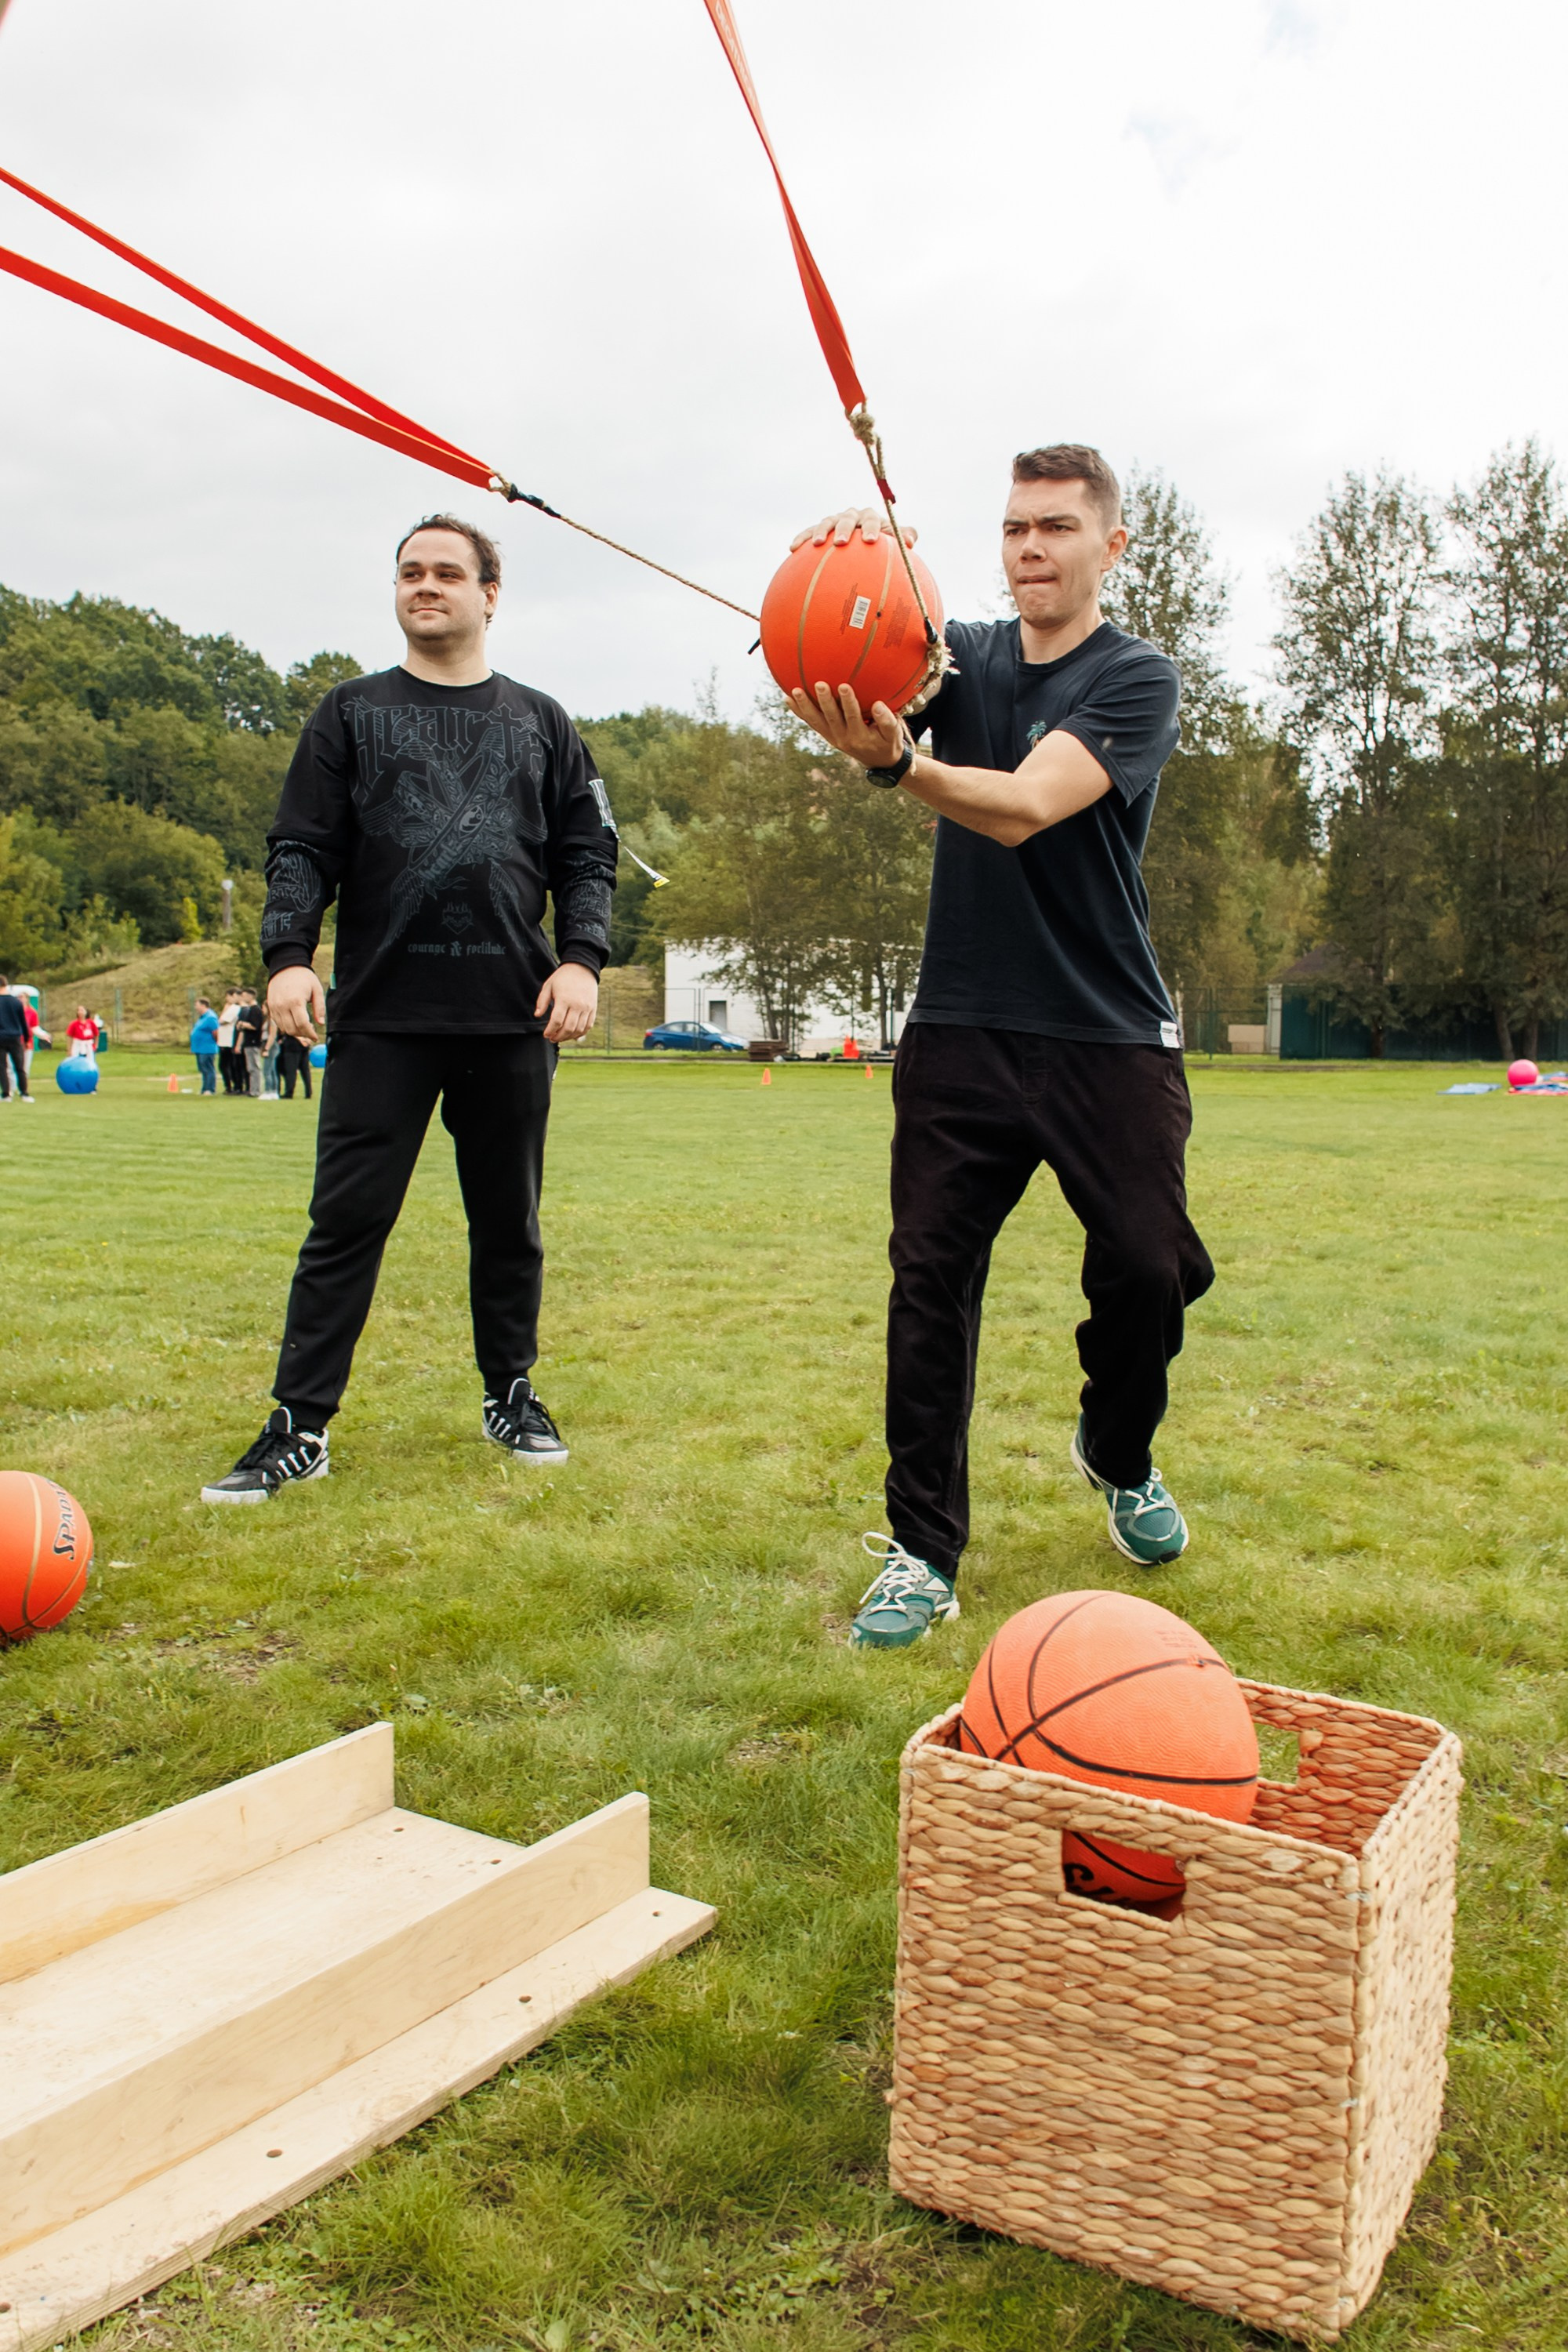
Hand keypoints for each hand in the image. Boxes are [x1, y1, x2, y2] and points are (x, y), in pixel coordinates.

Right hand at [267, 964, 325, 1042]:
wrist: (285, 967)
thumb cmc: (304, 977)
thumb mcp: (317, 989)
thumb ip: (319, 1007)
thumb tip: (320, 1023)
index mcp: (295, 1001)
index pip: (302, 1024)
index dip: (310, 1033)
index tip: (316, 1037)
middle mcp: (282, 1005)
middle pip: (292, 1029)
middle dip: (303, 1034)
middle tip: (311, 1032)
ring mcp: (275, 1007)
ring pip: (284, 1028)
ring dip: (295, 1031)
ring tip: (304, 1027)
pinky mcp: (271, 1007)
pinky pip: (278, 1023)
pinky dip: (287, 1026)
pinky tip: (294, 1022)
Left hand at [535, 961, 597, 1042]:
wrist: (583, 968)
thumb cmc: (563, 977)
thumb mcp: (549, 985)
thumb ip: (542, 1001)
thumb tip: (537, 1015)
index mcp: (564, 999)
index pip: (557, 1021)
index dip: (550, 1030)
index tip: (545, 1034)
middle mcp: (577, 1005)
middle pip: (568, 1028)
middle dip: (558, 1037)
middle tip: (552, 1038)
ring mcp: (587, 1008)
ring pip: (578, 1030)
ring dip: (568, 1037)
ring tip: (560, 1037)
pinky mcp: (593, 1009)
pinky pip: (588, 1026)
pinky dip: (580, 1033)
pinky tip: (572, 1034)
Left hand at [786, 682, 904, 768]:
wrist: (879, 762)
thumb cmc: (888, 741)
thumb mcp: (893, 734)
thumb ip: (887, 720)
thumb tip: (877, 705)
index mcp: (860, 736)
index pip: (853, 717)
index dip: (847, 702)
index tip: (844, 685)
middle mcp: (843, 738)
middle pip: (831, 718)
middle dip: (824, 701)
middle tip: (819, 683)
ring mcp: (832, 737)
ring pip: (816, 721)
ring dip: (805, 706)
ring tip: (794, 691)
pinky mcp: (826, 735)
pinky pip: (811, 723)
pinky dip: (799, 711)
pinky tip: (787, 697)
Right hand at [789, 509, 918, 551]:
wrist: (863, 542)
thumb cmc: (880, 545)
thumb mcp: (893, 541)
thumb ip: (903, 537)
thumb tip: (910, 542)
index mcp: (868, 517)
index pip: (870, 519)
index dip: (870, 528)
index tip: (871, 541)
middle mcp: (850, 515)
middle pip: (846, 518)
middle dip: (843, 529)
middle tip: (842, 543)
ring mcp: (833, 521)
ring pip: (826, 522)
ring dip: (820, 531)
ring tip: (816, 544)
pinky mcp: (819, 530)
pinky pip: (808, 532)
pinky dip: (801, 538)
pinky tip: (792, 548)